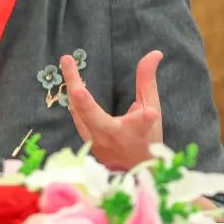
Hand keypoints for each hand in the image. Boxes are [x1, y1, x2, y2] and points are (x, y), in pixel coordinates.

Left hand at [60, 51, 163, 169]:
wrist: (133, 169)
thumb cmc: (145, 137)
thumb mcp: (151, 108)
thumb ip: (147, 81)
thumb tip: (155, 53)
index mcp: (137, 131)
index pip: (144, 124)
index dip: (147, 118)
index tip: (151, 113)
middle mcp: (114, 138)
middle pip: (92, 115)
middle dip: (80, 91)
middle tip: (69, 62)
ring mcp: (96, 141)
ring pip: (78, 112)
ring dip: (72, 85)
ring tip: (67, 62)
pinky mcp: (86, 140)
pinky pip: (77, 115)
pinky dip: (74, 97)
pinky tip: (70, 79)